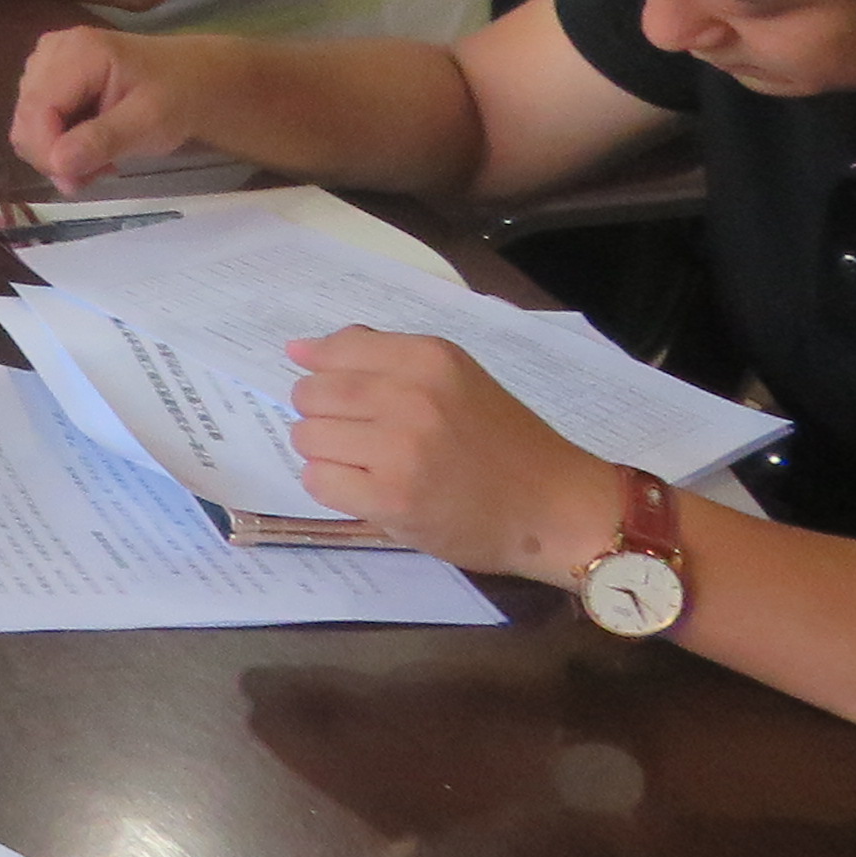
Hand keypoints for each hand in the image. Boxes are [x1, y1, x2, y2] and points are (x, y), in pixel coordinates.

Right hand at [9, 24, 207, 186]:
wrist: (194, 79)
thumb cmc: (177, 97)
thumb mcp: (149, 122)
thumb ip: (102, 141)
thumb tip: (57, 165)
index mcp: (78, 52)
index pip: (37, 109)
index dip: (47, 152)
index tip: (75, 183)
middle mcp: (52, 50)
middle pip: (26, 117)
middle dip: (54, 155)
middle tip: (95, 174)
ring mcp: (47, 60)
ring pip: (27, 122)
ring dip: (57, 151)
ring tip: (99, 158)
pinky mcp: (49, 74)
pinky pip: (36, 118)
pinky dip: (59, 141)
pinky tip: (88, 145)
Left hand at [284, 331, 624, 578]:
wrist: (555, 508)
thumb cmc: (504, 442)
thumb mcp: (454, 378)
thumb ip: (383, 356)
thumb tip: (301, 348)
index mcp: (428, 359)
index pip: (333, 350)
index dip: (322, 374)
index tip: (340, 395)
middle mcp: (412, 396)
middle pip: (309, 394)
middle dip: (324, 417)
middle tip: (363, 438)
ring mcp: (400, 448)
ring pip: (307, 438)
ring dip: (327, 454)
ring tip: (370, 466)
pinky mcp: (392, 498)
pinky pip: (319, 481)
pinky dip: (335, 488)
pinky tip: (370, 491)